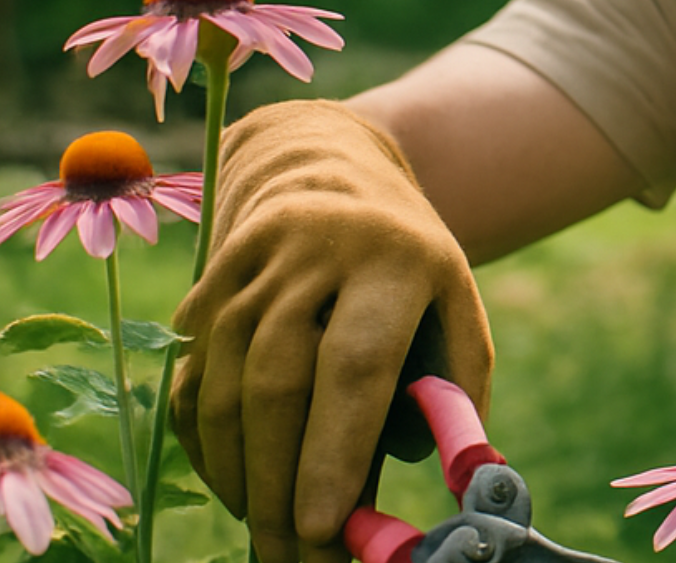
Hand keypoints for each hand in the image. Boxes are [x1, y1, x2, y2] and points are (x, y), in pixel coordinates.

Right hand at [172, 100, 493, 562]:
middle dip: (279, 481)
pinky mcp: (206, 280)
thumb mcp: (456, 312)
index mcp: (395, 257)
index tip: (321, 528)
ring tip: (269, 538)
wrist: (334, 174)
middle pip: (279, 380)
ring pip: (226, 384)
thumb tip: (436, 485)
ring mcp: (251, 261)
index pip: (356, 361)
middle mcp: (316, 250)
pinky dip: (209, 444)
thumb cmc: (410, 275)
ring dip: (240, 473)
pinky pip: (195, 377)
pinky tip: (238, 488)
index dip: (335, 448)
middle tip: (293, 558)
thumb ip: (453, 396)